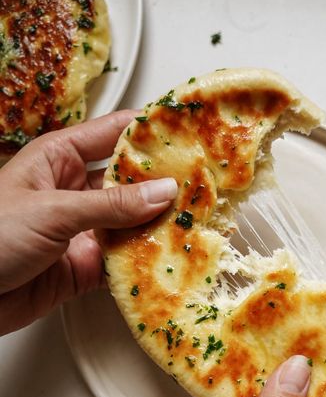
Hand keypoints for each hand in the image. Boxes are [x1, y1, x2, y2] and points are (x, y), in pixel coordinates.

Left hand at [0, 112, 176, 335]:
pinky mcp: (86, 266)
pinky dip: (145, 261)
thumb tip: (163, 191)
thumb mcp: (51, 211)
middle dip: (164, 183)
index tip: (187, 130)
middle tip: (203, 182)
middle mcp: (75, 192)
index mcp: (59, 160)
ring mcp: (83, 230)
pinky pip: (124, 261)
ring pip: (132, 223)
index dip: (148, 130)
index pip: (112, 134)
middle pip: (129, 181)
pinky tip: (170, 258)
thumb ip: (110, 205)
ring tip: (197, 220)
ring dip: (159, 224)